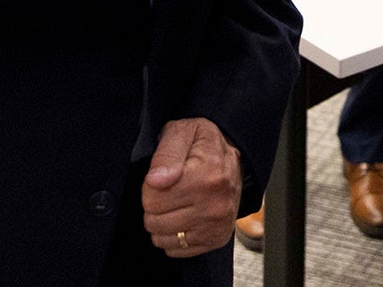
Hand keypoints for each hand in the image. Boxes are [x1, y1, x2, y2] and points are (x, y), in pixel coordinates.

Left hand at [142, 117, 242, 257]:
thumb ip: (166, 153)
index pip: (151, 198)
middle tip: (170, 189)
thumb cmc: (204, 145)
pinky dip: (175, 235)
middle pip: (154, 221)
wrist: (233, 160)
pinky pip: (176, 249)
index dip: (150, 186)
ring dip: (163, 222)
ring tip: (176, 203)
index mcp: (207, 175)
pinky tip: (184, 216)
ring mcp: (217, 225)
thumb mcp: (183, 132)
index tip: (163, 176)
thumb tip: (155, 180)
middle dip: (155, 205)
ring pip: (162, 238)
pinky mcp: (217, 239)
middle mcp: (216, 204)